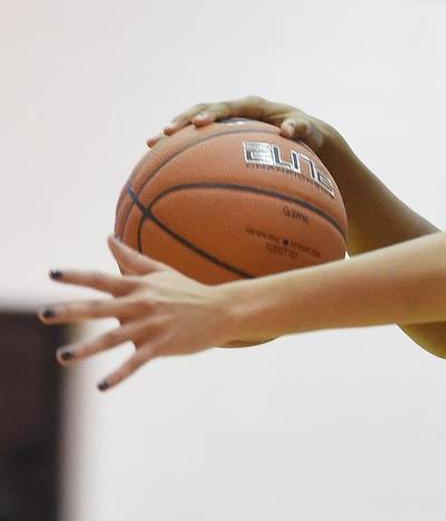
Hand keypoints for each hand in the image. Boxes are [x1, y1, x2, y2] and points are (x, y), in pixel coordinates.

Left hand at [41, 237, 238, 390]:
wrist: (223, 310)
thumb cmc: (189, 290)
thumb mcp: (161, 272)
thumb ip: (131, 259)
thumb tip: (108, 239)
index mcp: (138, 287)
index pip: (102, 279)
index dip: (77, 277)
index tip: (52, 274)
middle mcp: (141, 305)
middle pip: (100, 308)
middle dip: (70, 311)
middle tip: (44, 314)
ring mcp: (151, 327)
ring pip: (113, 339)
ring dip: (87, 349)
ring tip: (63, 357)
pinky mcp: (162, 346)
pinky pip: (136, 362)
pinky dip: (119, 374)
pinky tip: (102, 386)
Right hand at [147, 95, 337, 152]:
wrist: (305, 134)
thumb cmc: (307, 133)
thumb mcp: (309, 130)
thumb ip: (300, 128)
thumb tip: (289, 131)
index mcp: (253, 105)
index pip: (228, 107)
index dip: (213, 113)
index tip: (200, 123)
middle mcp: (237, 109)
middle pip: (203, 111)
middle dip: (184, 120)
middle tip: (165, 132)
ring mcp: (228, 121)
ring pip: (195, 123)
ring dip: (175, 133)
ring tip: (151, 144)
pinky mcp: (224, 134)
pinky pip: (199, 140)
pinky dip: (182, 148)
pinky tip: (162, 163)